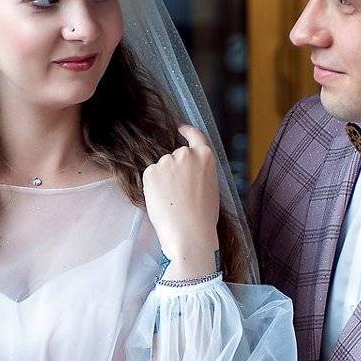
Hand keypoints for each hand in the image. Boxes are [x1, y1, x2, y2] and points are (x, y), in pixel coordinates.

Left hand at [142, 125, 220, 274]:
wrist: (188, 233)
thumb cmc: (203, 217)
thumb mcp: (211, 187)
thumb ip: (200, 172)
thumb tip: (188, 171)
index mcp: (205, 156)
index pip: (195, 135)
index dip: (187, 130)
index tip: (180, 128)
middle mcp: (186, 154)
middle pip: (176, 155)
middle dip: (175, 169)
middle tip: (178, 193)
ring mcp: (167, 161)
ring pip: (162, 167)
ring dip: (163, 179)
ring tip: (172, 201)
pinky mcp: (151, 172)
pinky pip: (150, 177)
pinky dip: (153, 187)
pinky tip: (162, 201)